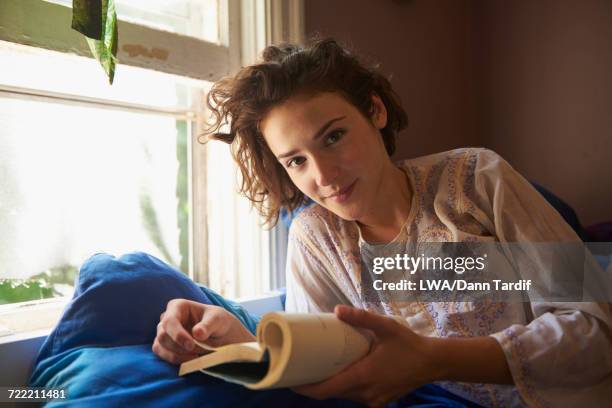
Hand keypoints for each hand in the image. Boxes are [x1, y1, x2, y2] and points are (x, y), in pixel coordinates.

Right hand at [152, 299, 255, 363]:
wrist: (221, 335)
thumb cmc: (218, 322)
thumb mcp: (218, 320)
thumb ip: (208, 325)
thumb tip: (197, 333)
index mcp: (178, 306)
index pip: (170, 320)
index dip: (178, 335)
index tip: (191, 346)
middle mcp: (167, 318)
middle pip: (163, 335)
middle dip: (180, 347)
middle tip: (199, 351)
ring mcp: (164, 332)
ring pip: (160, 346)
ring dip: (178, 355)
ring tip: (197, 355)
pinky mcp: (164, 346)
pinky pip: (161, 354)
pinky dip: (175, 360)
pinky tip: (191, 359)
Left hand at [292, 305, 441, 407]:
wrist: (433, 363)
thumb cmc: (409, 344)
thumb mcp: (386, 327)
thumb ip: (361, 317)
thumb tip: (337, 309)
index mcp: (364, 376)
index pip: (327, 390)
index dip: (306, 388)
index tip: (291, 380)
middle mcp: (366, 393)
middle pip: (332, 393)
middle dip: (314, 384)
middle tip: (300, 368)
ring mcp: (373, 399)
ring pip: (344, 395)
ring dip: (330, 385)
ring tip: (317, 367)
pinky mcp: (380, 400)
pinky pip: (356, 396)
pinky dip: (345, 387)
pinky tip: (341, 373)